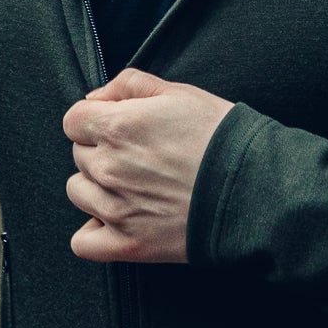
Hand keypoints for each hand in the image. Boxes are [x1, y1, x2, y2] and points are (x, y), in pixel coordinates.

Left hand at [62, 68, 233, 263]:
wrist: (254, 189)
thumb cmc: (222, 138)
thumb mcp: (180, 93)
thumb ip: (130, 85)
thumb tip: (96, 96)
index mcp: (118, 126)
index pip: (73, 120)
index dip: (95, 119)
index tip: (116, 125)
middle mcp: (110, 167)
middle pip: (79, 155)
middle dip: (102, 151)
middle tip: (140, 155)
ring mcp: (115, 208)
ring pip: (78, 192)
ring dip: (97, 187)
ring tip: (133, 186)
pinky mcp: (128, 243)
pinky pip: (83, 242)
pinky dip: (93, 233)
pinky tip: (115, 221)